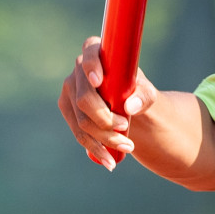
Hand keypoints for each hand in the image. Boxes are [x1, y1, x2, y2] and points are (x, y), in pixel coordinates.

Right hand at [57, 36, 159, 170]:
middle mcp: (78, 70)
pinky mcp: (67, 110)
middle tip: (125, 126)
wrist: (128, 106)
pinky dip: (95, 148)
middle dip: (104, 117)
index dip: (91, 66)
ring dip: (104, 137)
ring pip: (81, 120)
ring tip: (128, 147)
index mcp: (96, 53)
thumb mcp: (147, 93)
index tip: (98, 81)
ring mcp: (69, 91)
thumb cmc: (137, 91)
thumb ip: (143, 96)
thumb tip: (130, 106)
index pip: (89, 52)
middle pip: (84, 97)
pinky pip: (78, 133)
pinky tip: (110, 161)